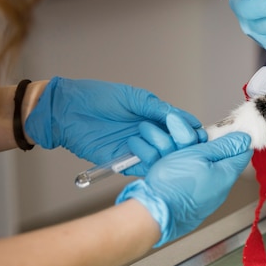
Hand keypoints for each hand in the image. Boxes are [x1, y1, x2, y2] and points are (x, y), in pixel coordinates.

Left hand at [25, 77, 206, 175]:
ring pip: (165, 158)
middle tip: (179, 136)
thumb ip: (159, 109)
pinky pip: (145, 167)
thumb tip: (185, 119)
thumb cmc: (97, 98)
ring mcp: (140, 149)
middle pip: (179, 146)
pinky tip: (141, 148)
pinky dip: (149, 160)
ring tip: (145, 131)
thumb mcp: (133, 98)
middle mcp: (151, 135)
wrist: (68, 111)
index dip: (192, 130)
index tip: (197, 131)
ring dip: (162, 147)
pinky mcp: (126, 162)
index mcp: (156, 117)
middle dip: (182, 142)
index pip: (183, 127)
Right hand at [116, 132, 252, 245]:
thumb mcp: (198, 154)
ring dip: (199, 164)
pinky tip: (178, 176)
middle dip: (212, 151)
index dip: (235, 140)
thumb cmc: (173, 183)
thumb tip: (244, 140)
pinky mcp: (196, 207)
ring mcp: (209, 201)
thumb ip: (222, 146)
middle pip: (224, 163)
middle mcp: (222, 190)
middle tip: (196, 144)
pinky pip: (198, 187)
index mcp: (227, 175)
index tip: (224, 134)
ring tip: (182, 160)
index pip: (242, 153)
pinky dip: (191, 178)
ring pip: (209, 175)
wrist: (154, 214)